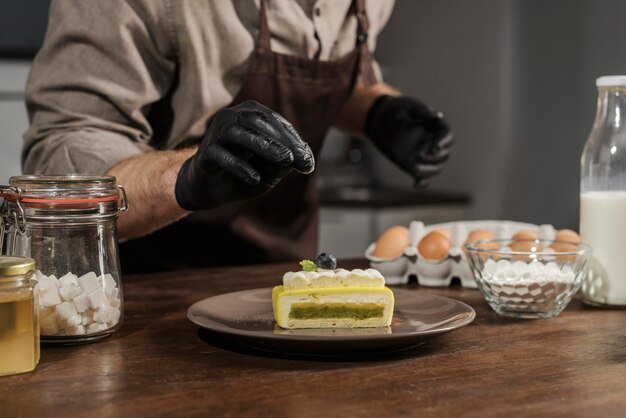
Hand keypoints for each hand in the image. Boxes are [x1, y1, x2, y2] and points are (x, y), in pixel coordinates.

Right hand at [175, 100, 314, 209]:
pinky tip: (255, 178)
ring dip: (265, 146)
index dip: (294, 141)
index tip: (308, 163)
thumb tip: (304, 155)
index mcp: (251, 115)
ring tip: (284, 161)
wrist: (211, 190)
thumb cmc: (244, 173)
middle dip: (282, 142)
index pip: (276, 123)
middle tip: (298, 160)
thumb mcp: (270, 171)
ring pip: (240, 133)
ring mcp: (216, 133)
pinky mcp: (205, 152)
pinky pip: (221, 155)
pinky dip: (239, 165)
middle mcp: (232, 117)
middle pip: (259, 122)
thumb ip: (284, 163)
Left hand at [365, 95, 452, 186]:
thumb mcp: (409, 106)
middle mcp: (433, 143)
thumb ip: (422, 111)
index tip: (435, 146)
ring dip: (428, 170)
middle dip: (436, 156)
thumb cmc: (397, 109)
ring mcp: (424, 155)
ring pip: (435, 167)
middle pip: (444, 154)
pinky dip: (422, 182)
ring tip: (415, 169)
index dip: (444, 142)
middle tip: (422, 153)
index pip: (448, 137)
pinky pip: (422, 177)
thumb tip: (437, 116)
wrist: (381, 118)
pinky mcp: (413, 163)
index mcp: (436, 128)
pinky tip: (416, 184)